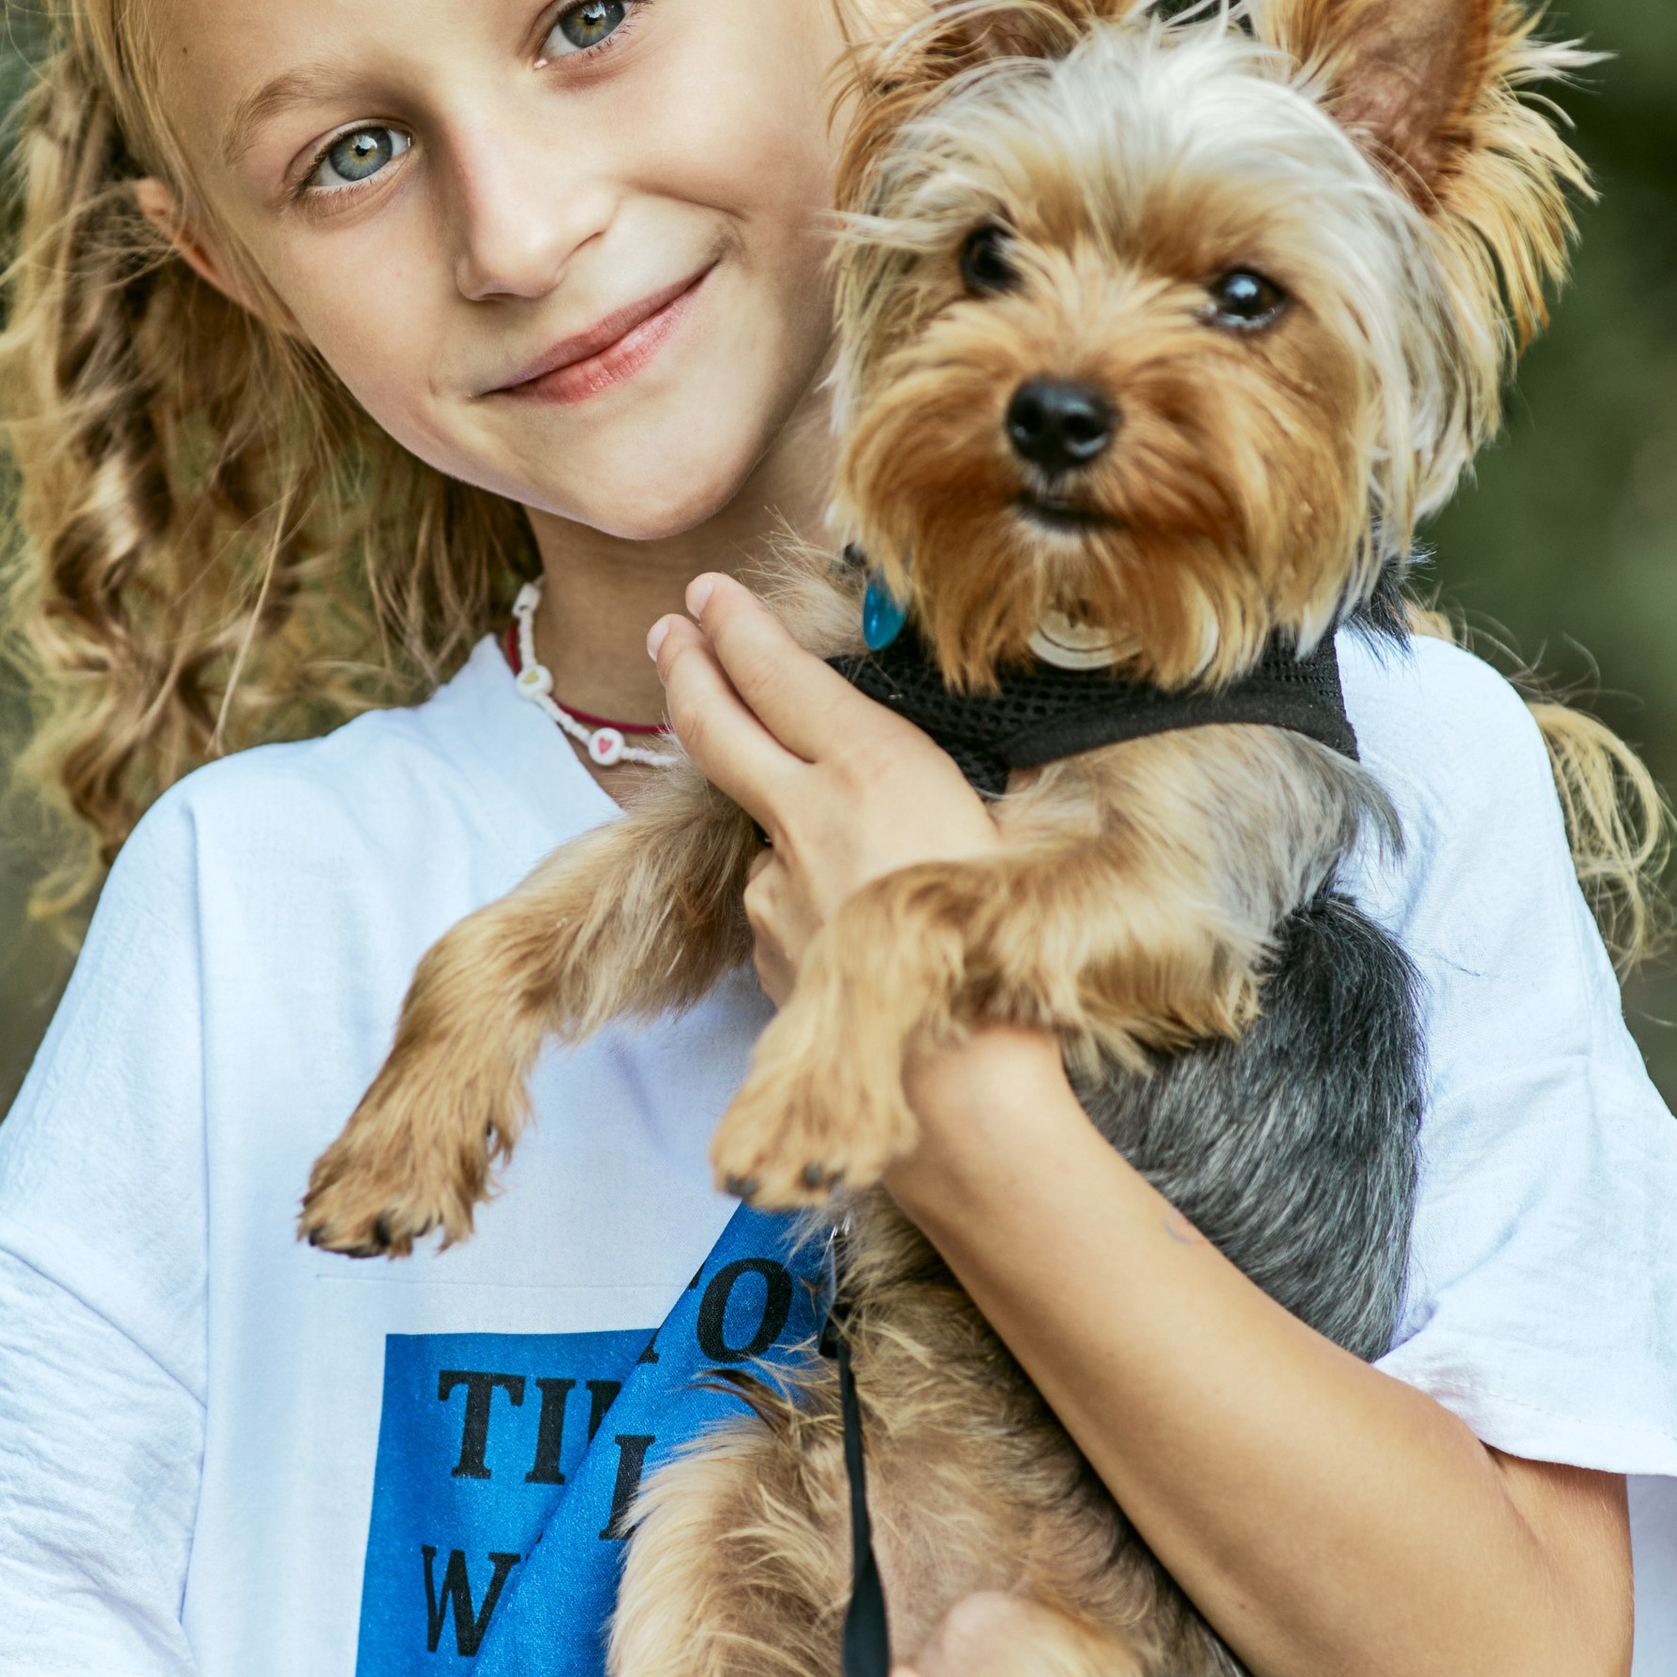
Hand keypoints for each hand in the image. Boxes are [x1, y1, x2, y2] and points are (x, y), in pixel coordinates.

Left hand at [646, 571, 997, 1002]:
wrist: (960, 1082)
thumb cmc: (1005, 949)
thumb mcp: (1007, 829)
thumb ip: (936, 786)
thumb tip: (908, 771)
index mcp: (873, 768)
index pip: (776, 672)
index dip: (734, 623)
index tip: (708, 594)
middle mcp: (807, 817)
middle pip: (714, 723)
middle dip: (685, 666)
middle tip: (668, 630)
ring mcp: (776, 886)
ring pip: (761, 823)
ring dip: (780, 811)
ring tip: (860, 852)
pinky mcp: (767, 946)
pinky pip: (781, 899)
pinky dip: (809, 896)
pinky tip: (862, 930)